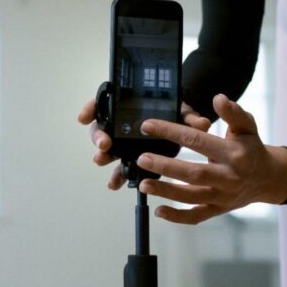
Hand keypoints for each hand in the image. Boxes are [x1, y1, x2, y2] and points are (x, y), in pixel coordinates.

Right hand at [78, 98, 212, 190]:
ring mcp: (126, 141)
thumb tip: (201, 124)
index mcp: (130, 105)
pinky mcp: (134, 157)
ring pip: (109, 148)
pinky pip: (122, 165)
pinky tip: (115, 184)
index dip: (91, 109)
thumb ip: (189, 116)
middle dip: (99, 136)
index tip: (84, 118)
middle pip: (102, 128)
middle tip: (104, 144)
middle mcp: (123, 123)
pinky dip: (117, 175)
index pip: (102, 102)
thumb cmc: (177, 113)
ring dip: (103, 156)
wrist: (184, 126)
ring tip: (101, 161)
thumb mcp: (183, 111)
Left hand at [134, 94, 286, 224]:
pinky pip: (197, 216)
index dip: (171, 132)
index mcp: (233, 154)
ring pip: (192, 197)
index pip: (197, 140)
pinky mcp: (219, 209)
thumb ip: (233, 112)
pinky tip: (159, 211)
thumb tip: (218, 98)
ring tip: (144, 185)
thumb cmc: (252, 148)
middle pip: (193, 173)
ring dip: (166, 192)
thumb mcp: (247, 126)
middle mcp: (228, 177)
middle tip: (142, 159)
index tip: (148, 126)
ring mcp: (223, 196)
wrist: (269, 178)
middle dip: (166, 166)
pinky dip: (178, 216)